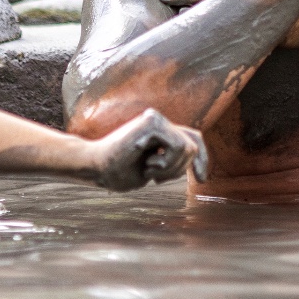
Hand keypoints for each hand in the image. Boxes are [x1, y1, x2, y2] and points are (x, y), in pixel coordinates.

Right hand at [90, 108, 207, 189]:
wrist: (96, 168)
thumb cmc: (118, 172)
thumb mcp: (152, 169)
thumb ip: (170, 160)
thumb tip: (193, 157)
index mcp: (158, 131)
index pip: (193, 138)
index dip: (202, 159)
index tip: (201, 180)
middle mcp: (158, 120)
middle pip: (193, 145)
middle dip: (180, 168)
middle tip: (156, 178)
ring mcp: (155, 118)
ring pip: (187, 147)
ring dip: (171, 168)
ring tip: (148, 170)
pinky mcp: (151, 122)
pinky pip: (178, 146)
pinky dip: (167, 162)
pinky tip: (147, 163)